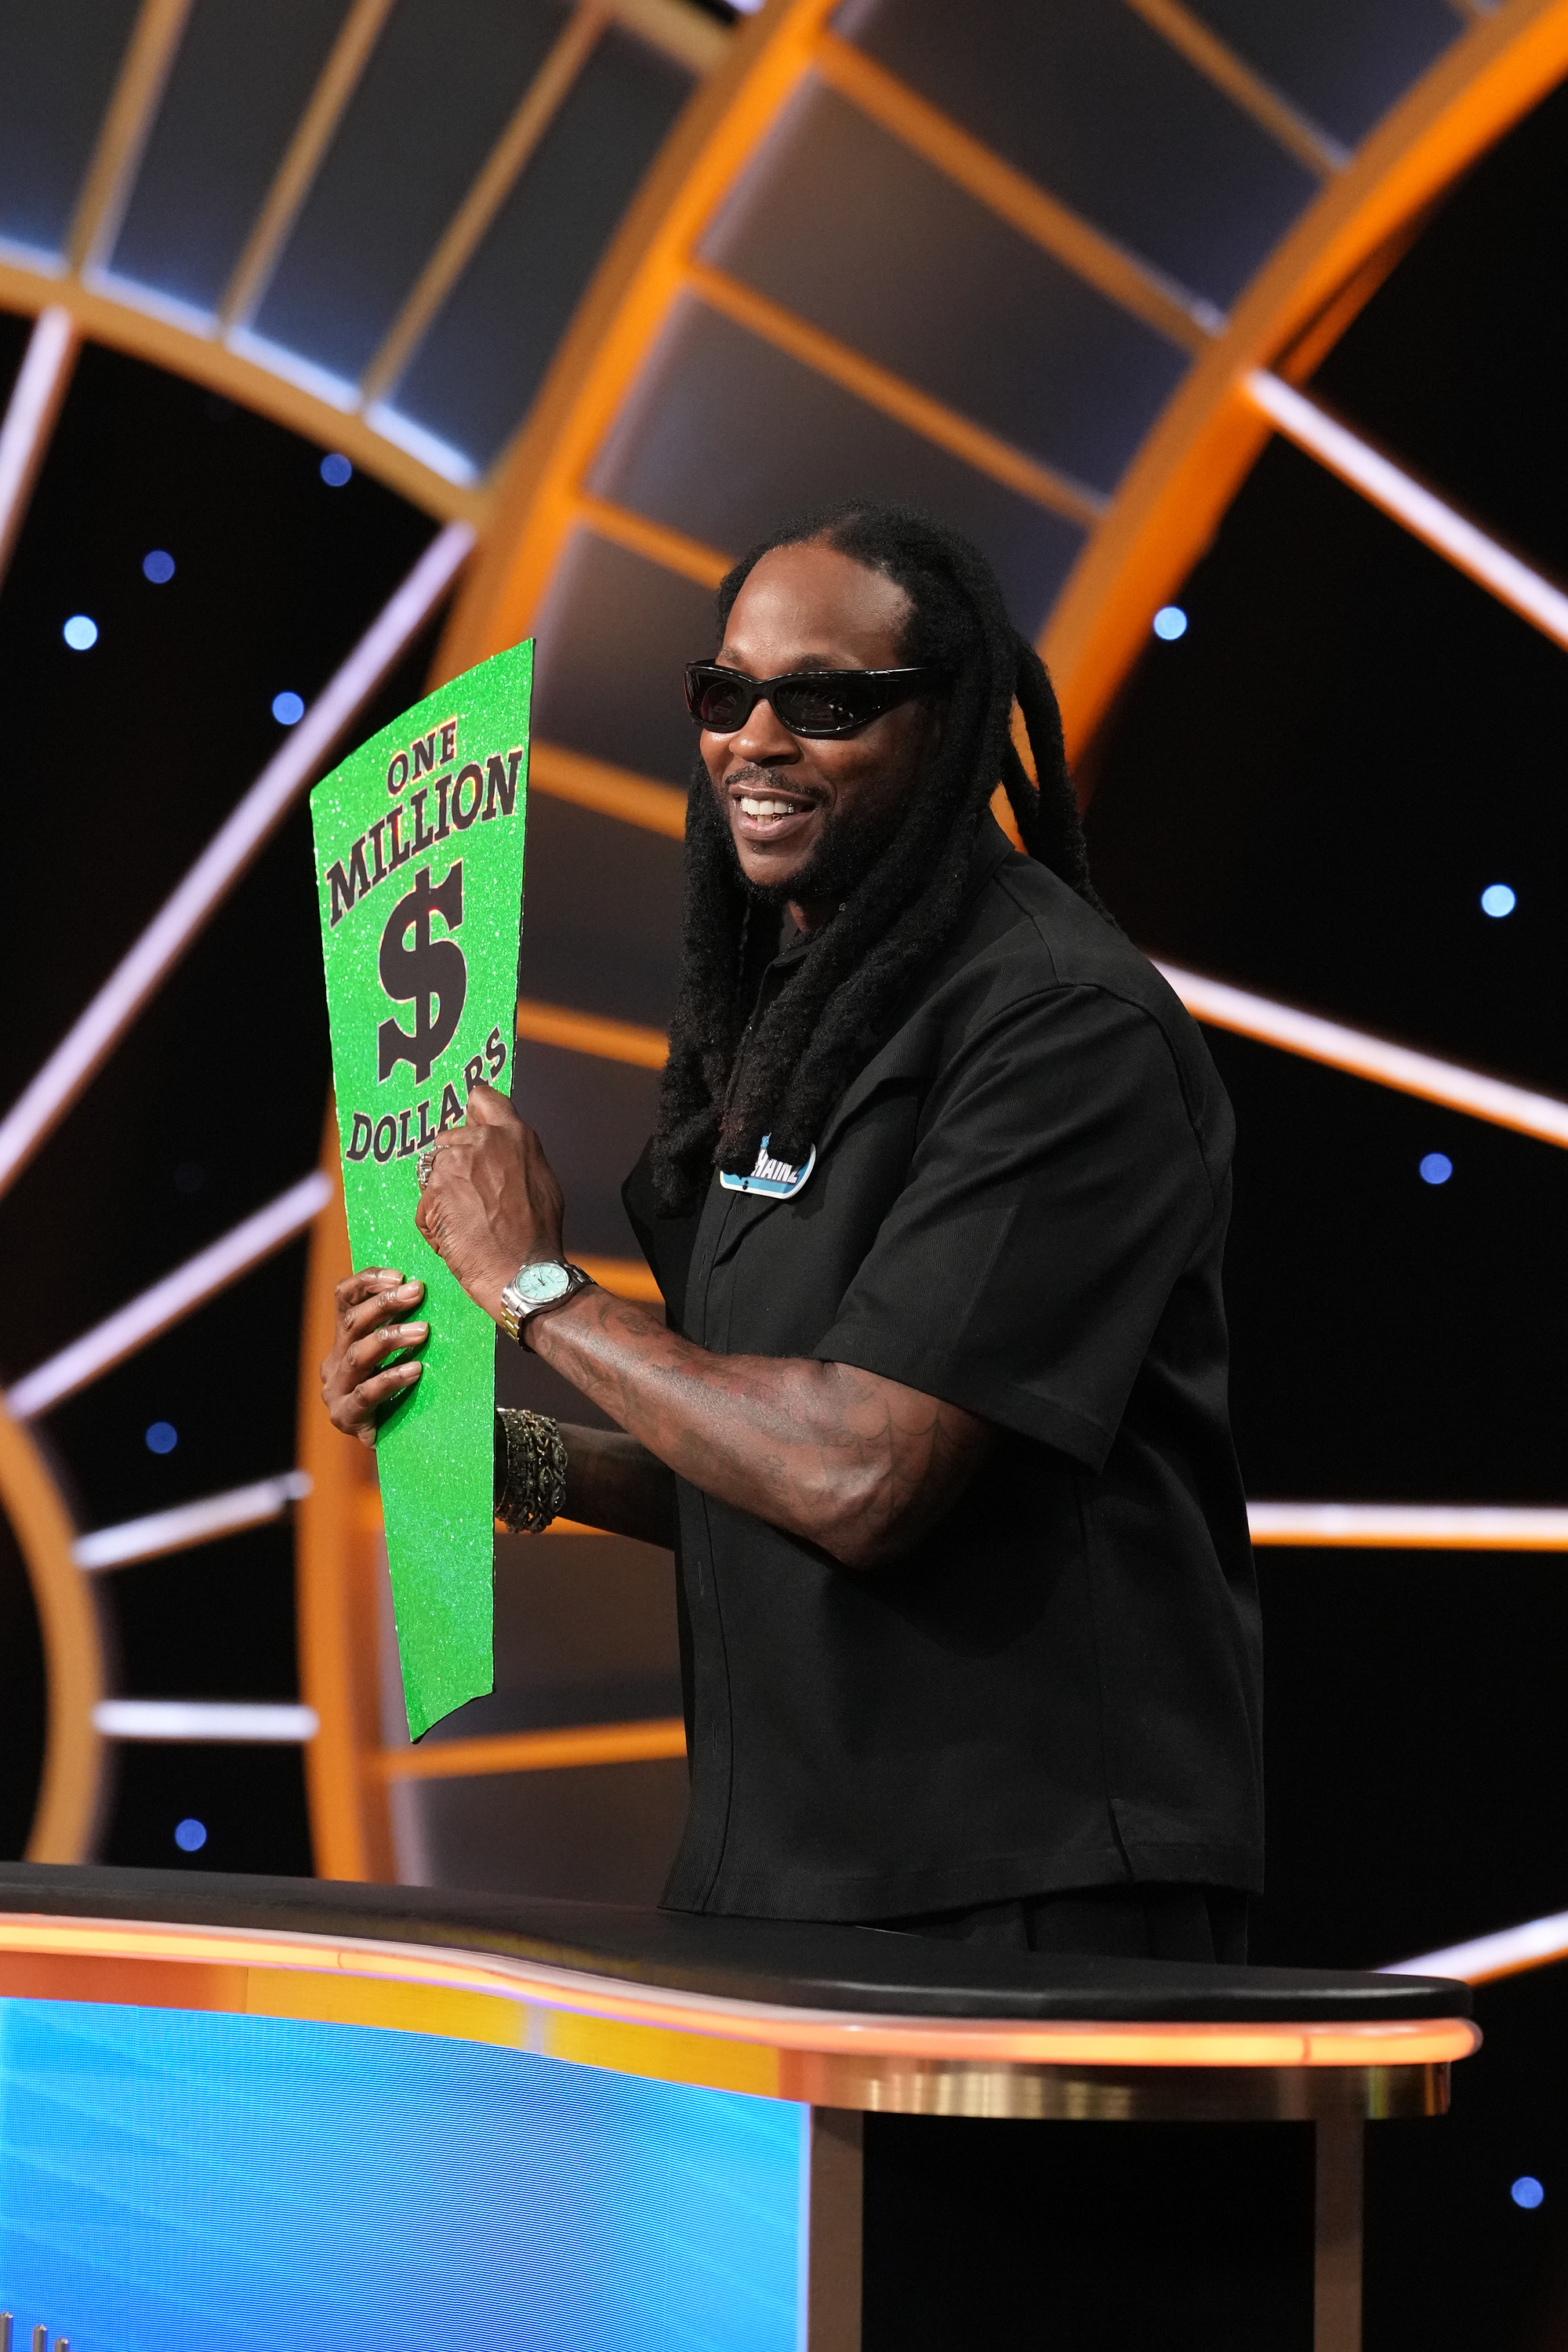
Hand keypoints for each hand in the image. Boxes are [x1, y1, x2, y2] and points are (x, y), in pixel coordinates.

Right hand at [321, 1269, 426, 1445]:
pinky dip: (391, 1378)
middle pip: (351, 1323)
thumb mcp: (401, 1351)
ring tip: (422, 1330)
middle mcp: (335, 1361)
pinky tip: (415, 1370)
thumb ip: (405, 1322)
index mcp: (344, 1338)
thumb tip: (429, 1287)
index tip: (399, 1274)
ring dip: (390, 1338)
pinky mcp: (346, 1418)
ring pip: (357, 1355)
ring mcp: (337, 1391)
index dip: (367, 1281)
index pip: (344, 1298)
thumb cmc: (406, 1389)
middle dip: (384, 1304)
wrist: (403, 1444)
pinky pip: (367, 1394)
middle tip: (416, 1291)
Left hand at [414, 1082, 566, 1322]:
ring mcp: (456, 1163)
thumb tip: (502, 1149)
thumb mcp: (541, 1181)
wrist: (522, 1271)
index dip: (472, 1110)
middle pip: (450, 1139)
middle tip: (472, 1197)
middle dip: (454, 1165)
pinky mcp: (435, 1189)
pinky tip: (458, 1234)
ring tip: (468, 1221)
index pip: (482, 1097)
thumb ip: (516, 1155)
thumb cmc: (536, 1235)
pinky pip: (426, 1201)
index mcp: (515, 1135)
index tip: (468, 1119)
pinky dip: (434, 1219)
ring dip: (442, 1192)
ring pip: (434, 1170)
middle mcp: (484, 1140)